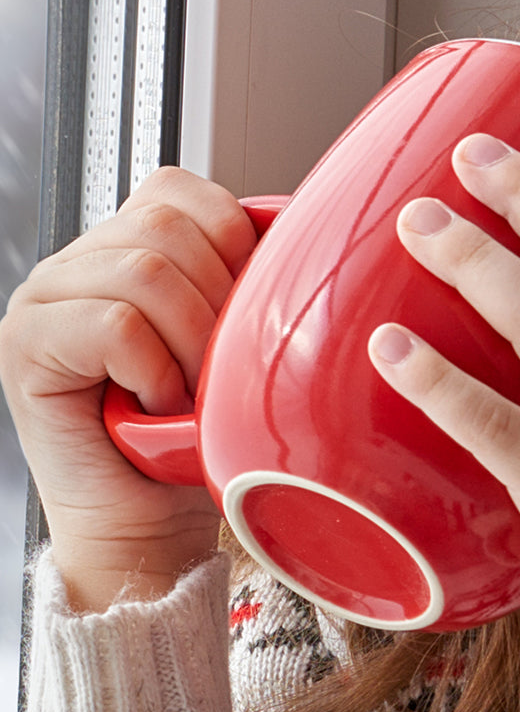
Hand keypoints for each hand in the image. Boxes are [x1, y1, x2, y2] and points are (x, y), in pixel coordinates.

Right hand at [0, 166, 258, 610]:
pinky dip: (155, 371)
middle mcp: (79, 260)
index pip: (183, 189)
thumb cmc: (200, 435)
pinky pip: (116, 324)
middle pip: (168, 226)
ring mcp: (44, 298)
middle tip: (217, 365)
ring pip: (146, 273)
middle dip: (218, 302)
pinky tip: (155, 404)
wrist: (152, 522)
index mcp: (129, 243)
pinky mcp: (25, 344)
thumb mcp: (240, 336)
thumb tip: (300, 232)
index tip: (244, 309)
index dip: (232, 242)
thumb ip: (248, 273)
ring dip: (190, 343)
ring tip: (186, 389)